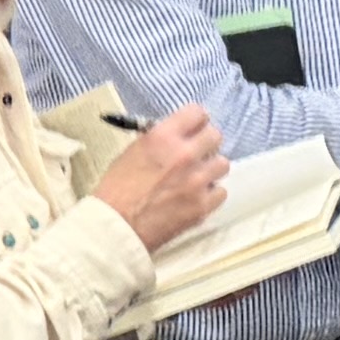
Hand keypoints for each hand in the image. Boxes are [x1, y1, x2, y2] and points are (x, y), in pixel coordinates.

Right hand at [89, 101, 227, 247]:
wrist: (117, 227)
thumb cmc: (116, 189)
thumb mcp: (133, 152)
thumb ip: (159, 141)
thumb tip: (175, 138)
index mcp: (163, 136)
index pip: (197, 113)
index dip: (195, 122)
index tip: (192, 130)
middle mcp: (185, 154)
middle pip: (215, 136)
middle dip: (205, 144)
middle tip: (195, 155)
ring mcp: (198, 180)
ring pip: (223, 164)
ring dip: (210, 169)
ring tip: (196, 178)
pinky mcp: (204, 205)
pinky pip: (221, 192)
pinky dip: (210, 194)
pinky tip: (195, 198)